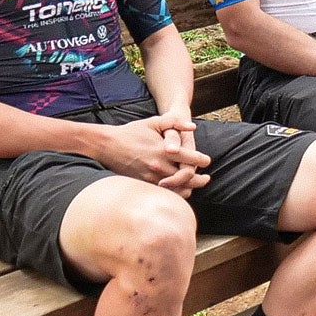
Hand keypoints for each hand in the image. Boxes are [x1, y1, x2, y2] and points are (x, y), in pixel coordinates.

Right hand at [96, 115, 210, 195]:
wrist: (108, 145)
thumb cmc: (131, 132)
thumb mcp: (153, 122)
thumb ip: (174, 122)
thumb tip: (193, 126)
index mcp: (164, 150)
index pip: (190, 158)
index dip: (202, 160)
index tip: (207, 161)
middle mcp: (159, 166)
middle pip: (187, 178)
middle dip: (200, 179)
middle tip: (207, 178)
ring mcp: (151, 178)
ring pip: (177, 189)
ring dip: (188, 188)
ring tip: (195, 185)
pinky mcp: (143, 184)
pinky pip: (164, 193)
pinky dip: (174, 193)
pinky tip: (179, 190)